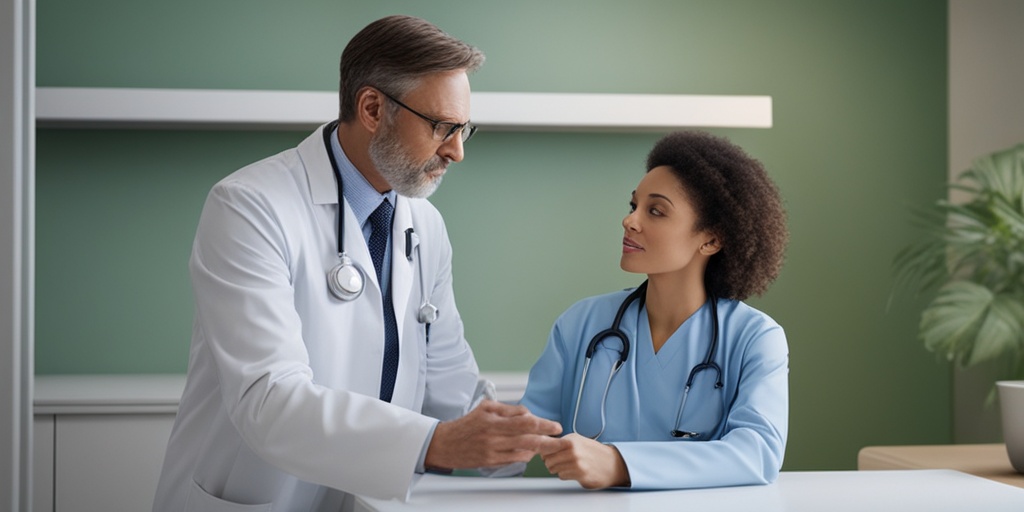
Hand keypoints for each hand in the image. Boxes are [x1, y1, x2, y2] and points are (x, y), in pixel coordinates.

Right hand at [424, 400, 561, 469]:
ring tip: (549, 445)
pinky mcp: (490, 462)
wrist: (445, 444)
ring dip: (539, 449)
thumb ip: (508, 409)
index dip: (543, 424)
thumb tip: (528, 414)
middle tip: (562, 440)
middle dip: (548, 440)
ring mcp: (492, 451)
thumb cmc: (467, 424)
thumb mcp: (486, 408)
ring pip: (523, 451)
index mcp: (493, 419)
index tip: (555, 426)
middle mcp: (493, 435)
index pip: (524, 421)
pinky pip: (514, 460)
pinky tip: (530, 451)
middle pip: (528, 438)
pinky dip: (525, 456)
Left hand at [538, 433, 629, 488]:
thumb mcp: (577, 441)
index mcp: (571, 439)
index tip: (549, 454)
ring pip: (553, 468)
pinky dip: (565, 475)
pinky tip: (574, 472)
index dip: (546, 452)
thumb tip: (541, 447)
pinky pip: (562, 476)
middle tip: (559, 463)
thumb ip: (560, 443)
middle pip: (547, 459)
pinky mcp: (579, 473)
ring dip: (558, 469)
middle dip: (550, 462)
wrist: (612, 464)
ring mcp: (576, 461)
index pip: (546, 446)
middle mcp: (572, 449)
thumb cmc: (593, 453)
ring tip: (568, 467)